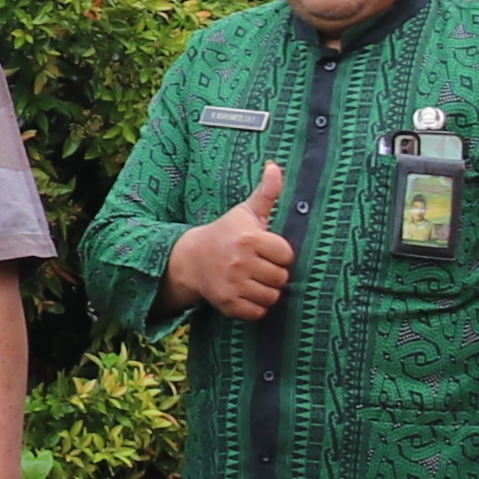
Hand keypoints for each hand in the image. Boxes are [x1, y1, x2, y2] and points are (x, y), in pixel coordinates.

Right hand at [167, 164, 295, 319]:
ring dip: (267, 291)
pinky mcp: (228, 304)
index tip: (267, 249)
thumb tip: (275, 166)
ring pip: (271, 297)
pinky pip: (257, 312)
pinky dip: (256, 306)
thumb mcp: (245, 211)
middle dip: (274, 273)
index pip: (286, 255)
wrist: (191, 258)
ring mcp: (233, 285)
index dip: (279, 253)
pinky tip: (247, 292)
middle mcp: (240, 262)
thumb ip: (266, 192)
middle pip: (281, 278)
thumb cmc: (226, 233)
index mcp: (249, 239)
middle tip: (260, 266)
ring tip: (255, 279)